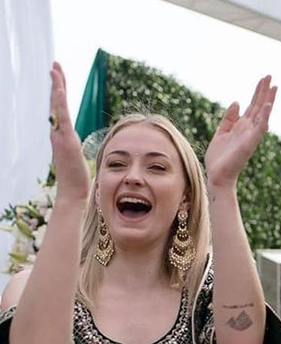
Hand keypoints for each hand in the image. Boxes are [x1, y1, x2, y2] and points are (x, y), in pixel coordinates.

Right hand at [49, 62, 89, 202]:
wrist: (73, 192)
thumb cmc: (77, 179)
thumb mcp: (77, 158)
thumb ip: (74, 147)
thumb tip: (75, 145)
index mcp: (61, 136)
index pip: (60, 109)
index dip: (59, 92)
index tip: (58, 77)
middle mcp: (57, 133)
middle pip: (56, 102)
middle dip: (56, 82)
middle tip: (54, 64)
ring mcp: (59, 135)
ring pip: (57, 105)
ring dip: (57, 86)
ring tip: (55, 68)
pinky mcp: (65, 139)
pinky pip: (61, 115)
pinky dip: (59, 99)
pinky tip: (59, 86)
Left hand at [205, 76, 276, 188]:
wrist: (217, 176)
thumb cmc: (218, 158)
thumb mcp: (220, 133)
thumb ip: (229, 118)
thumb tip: (237, 102)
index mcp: (242, 126)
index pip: (252, 105)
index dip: (257, 92)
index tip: (263, 79)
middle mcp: (249, 129)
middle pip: (259, 106)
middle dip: (264, 91)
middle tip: (270, 76)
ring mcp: (251, 135)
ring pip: (262, 114)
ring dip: (268, 100)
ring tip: (274, 86)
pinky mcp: (250, 143)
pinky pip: (260, 128)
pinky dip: (264, 116)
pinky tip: (268, 105)